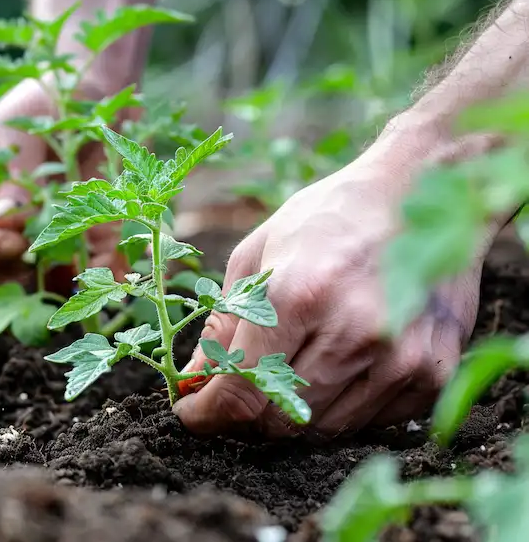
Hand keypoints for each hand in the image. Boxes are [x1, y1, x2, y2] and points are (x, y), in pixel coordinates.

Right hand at [0, 78, 132, 288]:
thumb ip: (17, 175)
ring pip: (51, 279)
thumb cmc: (45, 99)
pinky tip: (124, 274)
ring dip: (68, 286)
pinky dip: (111, 271)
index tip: (14, 242)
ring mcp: (54, 233)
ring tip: (91, 282)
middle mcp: (12, 226)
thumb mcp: (23, 128)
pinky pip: (99, 262)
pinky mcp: (95, 231)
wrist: (96, 86)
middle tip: (46, 278)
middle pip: (0, 275)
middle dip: (21, 287)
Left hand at [173, 132, 504, 437]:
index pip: (240, 392)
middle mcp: (353, 331)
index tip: (191, 412)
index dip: (206, 414)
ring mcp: (399, 357)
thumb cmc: (326, 219)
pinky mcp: (432, 371)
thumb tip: (194, 381)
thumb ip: (224, 325)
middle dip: (243, 417)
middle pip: (278, 420)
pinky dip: (341, 407)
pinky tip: (337, 366)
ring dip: (293, 413)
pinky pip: (368, 422)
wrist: (419, 192)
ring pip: (322, 430)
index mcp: (298, 295)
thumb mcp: (257, 255)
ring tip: (289, 369)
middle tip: (235, 392)